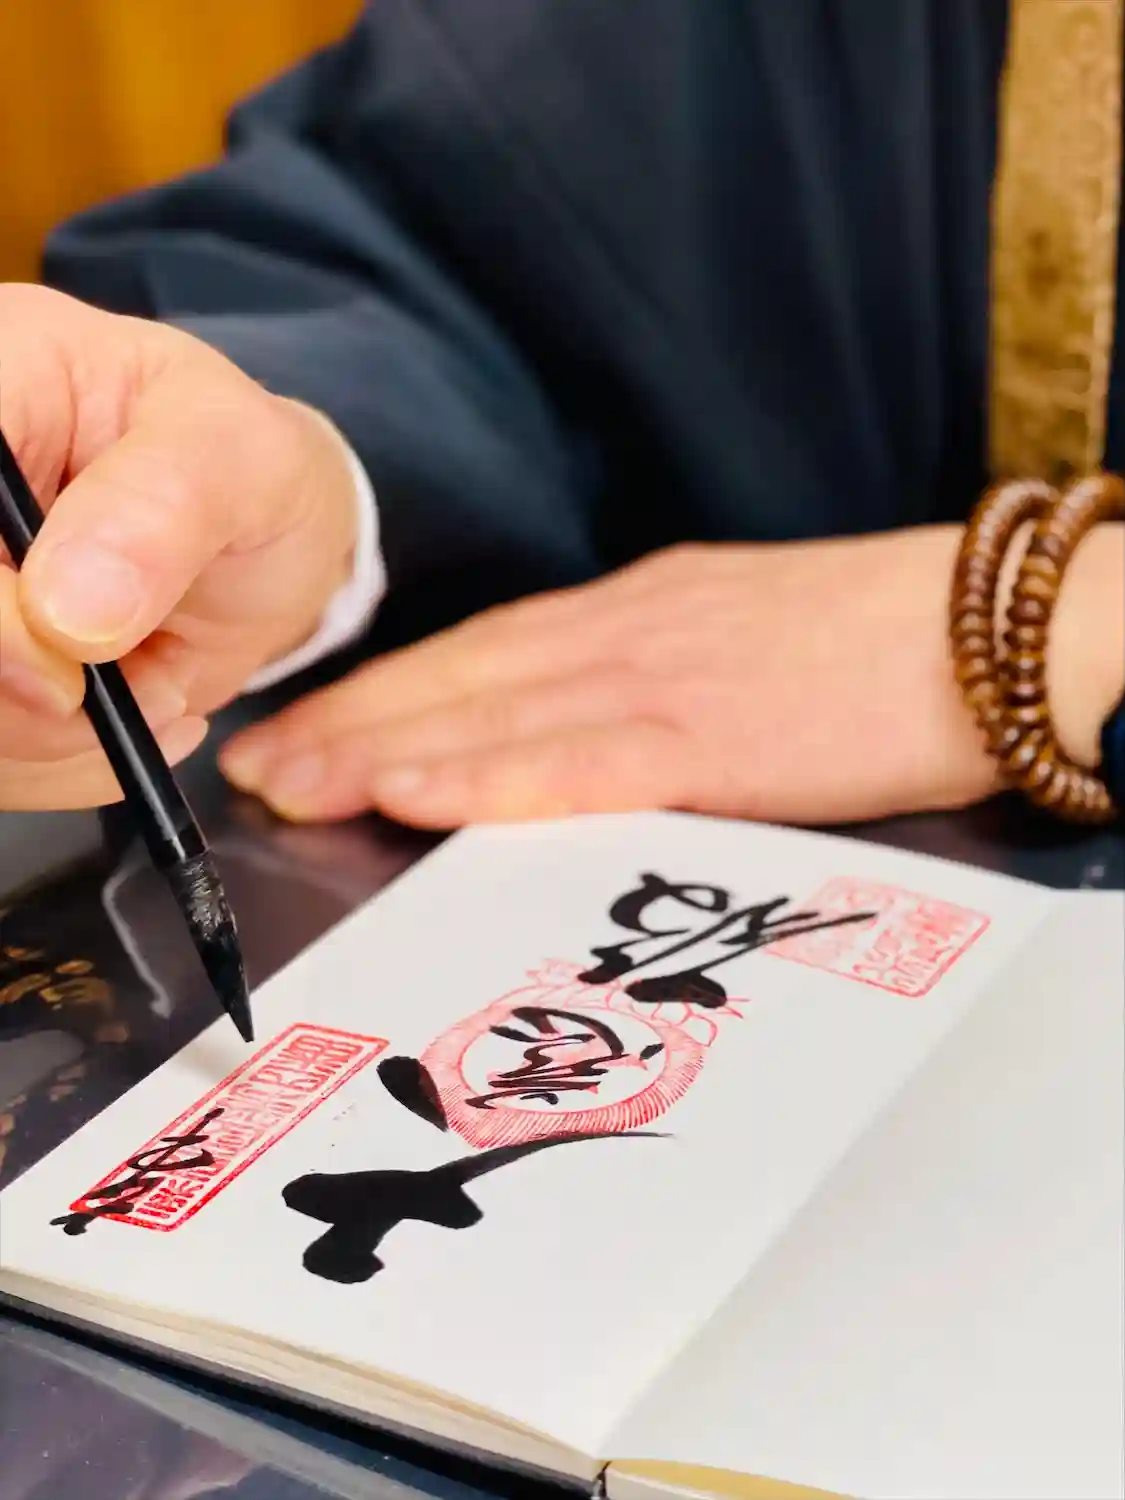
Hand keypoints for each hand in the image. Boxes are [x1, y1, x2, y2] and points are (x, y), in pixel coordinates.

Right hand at [0, 284, 357, 809]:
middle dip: (21, 697)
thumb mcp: (236, 454)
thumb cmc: (243, 469)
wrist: (266, 540)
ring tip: (158, 687)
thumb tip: (68, 606)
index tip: (64, 661)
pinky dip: (67, 764)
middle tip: (136, 690)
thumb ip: (160, 507)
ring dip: (54, 741)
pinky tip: (140, 709)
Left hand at [220, 526, 1024, 827]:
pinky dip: (482, 776)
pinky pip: (573, 760)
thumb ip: (664, 681)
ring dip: (379, 749)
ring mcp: (664, 677)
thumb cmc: (884, 645)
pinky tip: (410, 795)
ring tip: (291, 787)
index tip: (315, 723)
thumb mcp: (749, 641)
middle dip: (351, 721)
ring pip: (490, 712)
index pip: (488, 652)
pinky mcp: (711, 736)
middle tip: (258, 762)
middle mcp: (631, 632)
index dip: (390, 691)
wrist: (998, 628)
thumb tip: (594, 728)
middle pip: (462, 675)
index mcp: (644, 612)